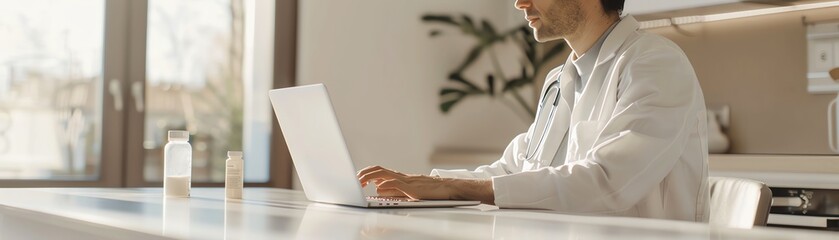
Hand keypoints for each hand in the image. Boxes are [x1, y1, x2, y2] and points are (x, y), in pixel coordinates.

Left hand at [357, 166, 494, 203]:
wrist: (450, 190)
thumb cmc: (431, 192)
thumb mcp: (409, 192)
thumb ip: (394, 191)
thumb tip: (378, 190)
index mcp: (400, 177)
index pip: (379, 171)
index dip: (366, 173)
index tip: (356, 177)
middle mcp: (402, 177)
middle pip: (379, 170)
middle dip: (364, 174)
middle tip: (354, 179)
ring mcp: (408, 181)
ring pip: (385, 175)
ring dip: (370, 177)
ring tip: (360, 182)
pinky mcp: (414, 189)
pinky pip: (398, 184)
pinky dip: (387, 185)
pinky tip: (378, 188)